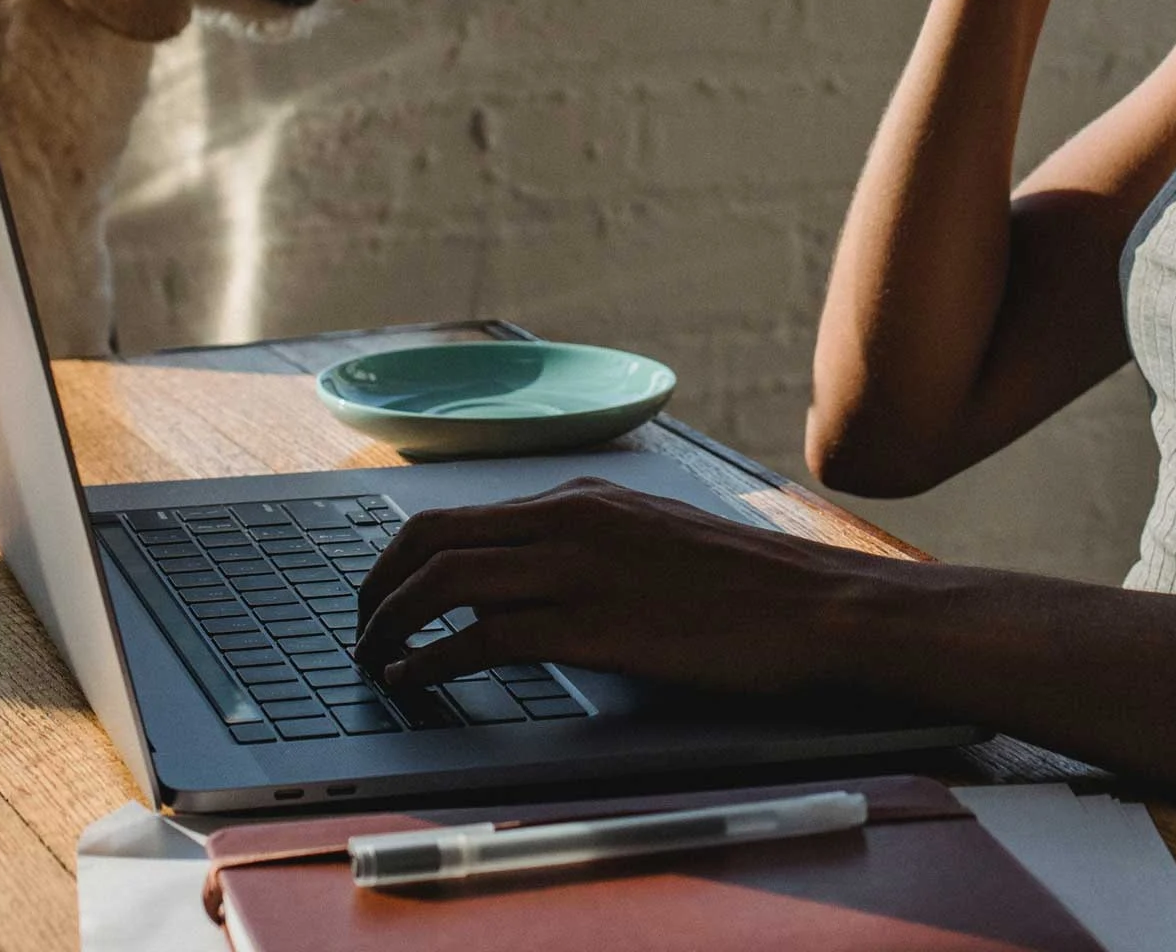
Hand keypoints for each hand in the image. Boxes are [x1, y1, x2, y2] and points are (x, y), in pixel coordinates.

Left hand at [351, 479, 880, 694]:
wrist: (814, 607)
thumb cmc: (748, 586)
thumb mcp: (657, 538)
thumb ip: (594, 545)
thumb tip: (537, 577)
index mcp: (583, 496)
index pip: (461, 511)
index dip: (403, 554)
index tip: (383, 589)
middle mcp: (570, 521)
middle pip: (432, 536)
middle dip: (378, 583)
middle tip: (362, 625)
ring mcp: (579, 572)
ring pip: (445, 580)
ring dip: (391, 622)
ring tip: (375, 656)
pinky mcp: (592, 629)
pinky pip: (482, 639)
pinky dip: (433, 660)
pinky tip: (417, 679)